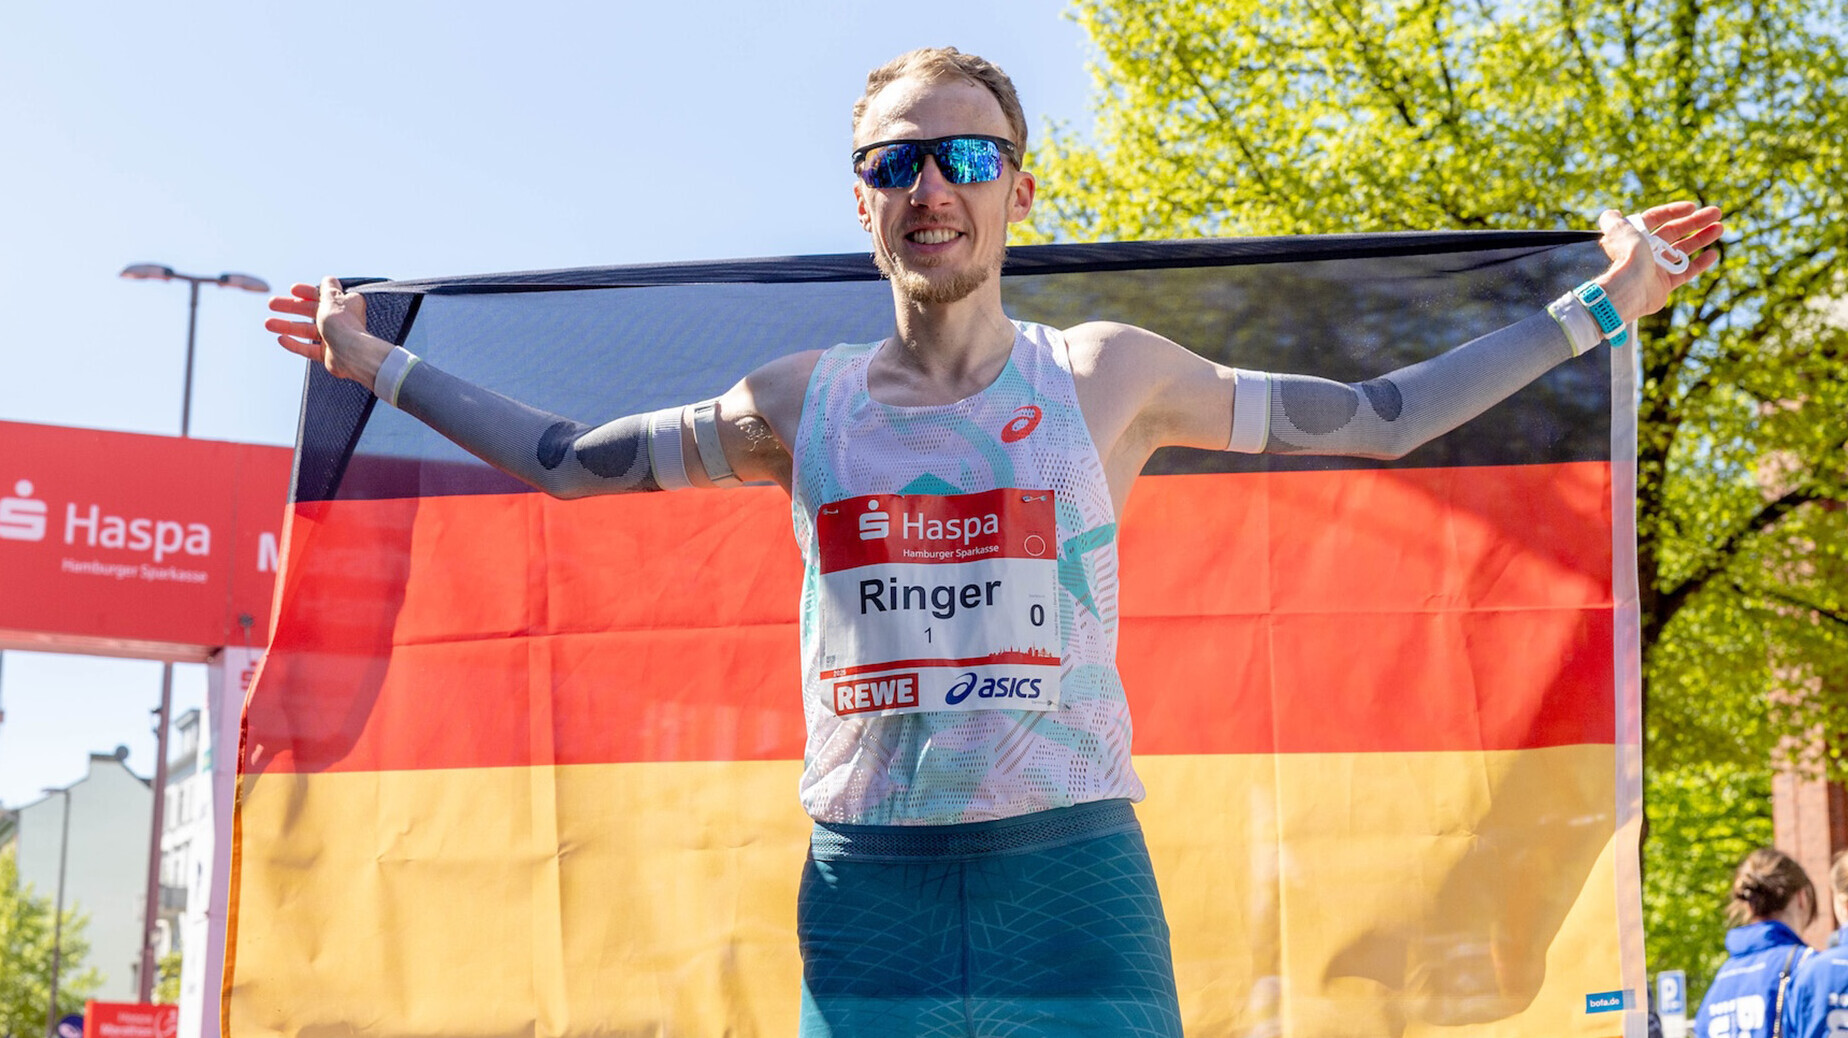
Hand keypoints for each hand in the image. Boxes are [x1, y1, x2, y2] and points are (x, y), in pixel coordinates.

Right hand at [264, 277, 390, 390]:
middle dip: (290, 307)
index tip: (292, 289)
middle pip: (310, 312)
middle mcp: (340, 321)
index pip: (323, 295)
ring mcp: (333, 338)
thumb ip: (328, 288)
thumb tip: (328, 279)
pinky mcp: (327, 354)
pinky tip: (281, 339)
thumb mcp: (333, 298)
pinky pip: (307, 348)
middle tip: (272, 304)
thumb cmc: (344, 325)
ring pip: (306, 330)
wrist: (351, 354)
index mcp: (345, 304)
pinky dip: (294, 344)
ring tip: (268, 324)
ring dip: (287, 326)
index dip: (307, 291)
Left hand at [1593, 202, 1723, 323]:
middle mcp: (1645, 252)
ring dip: (1702, 238)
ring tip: (1719, 227)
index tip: (1692, 207)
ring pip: (1683, 250)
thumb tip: (1611, 214)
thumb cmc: (1626, 256)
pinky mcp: (1664, 285)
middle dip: (1695, 222)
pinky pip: (1685, 272)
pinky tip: (1713, 253)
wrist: (1629, 288)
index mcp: (1635, 237)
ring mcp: (1656, 268)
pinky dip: (1700, 263)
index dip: (1673, 212)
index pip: (1655, 219)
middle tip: (1716, 213)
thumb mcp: (1617, 230)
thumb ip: (1612, 220)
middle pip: (1674, 233)